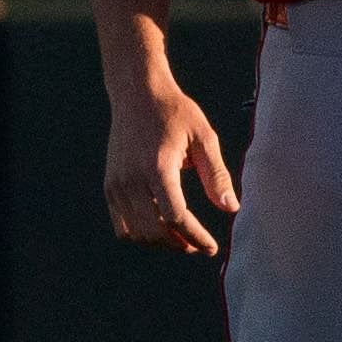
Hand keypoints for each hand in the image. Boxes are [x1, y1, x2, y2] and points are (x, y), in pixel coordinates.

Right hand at [103, 75, 237, 255]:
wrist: (137, 94)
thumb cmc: (175, 113)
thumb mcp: (204, 138)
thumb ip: (217, 175)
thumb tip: (231, 208)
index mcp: (158, 168)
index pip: (177, 217)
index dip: (196, 237)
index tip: (211, 246)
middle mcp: (132, 180)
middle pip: (157, 230)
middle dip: (181, 244)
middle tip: (201, 246)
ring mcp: (117, 185)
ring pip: (138, 233)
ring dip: (162, 243)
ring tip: (184, 241)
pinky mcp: (110, 187)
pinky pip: (122, 226)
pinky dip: (142, 235)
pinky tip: (162, 231)